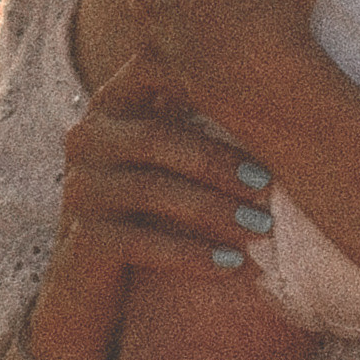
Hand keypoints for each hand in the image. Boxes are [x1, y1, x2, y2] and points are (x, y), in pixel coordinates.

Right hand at [25, 47, 271, 359]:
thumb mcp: (167, 157)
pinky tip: (232, 266)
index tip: (265, 107)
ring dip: (213, 210)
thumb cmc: (149, 208)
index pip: (153, 76)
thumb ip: (195, 113)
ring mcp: (80, 188)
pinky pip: (141, 243)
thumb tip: (280, 86)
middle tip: (269, 184)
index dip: (204, 87)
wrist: (92, 283)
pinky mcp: (81, 239)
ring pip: (150, 191)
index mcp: (111, 105)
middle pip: (155, 138)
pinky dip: (191, 255)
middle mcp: (86, 138)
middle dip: (217, 161)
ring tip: (260, 229)